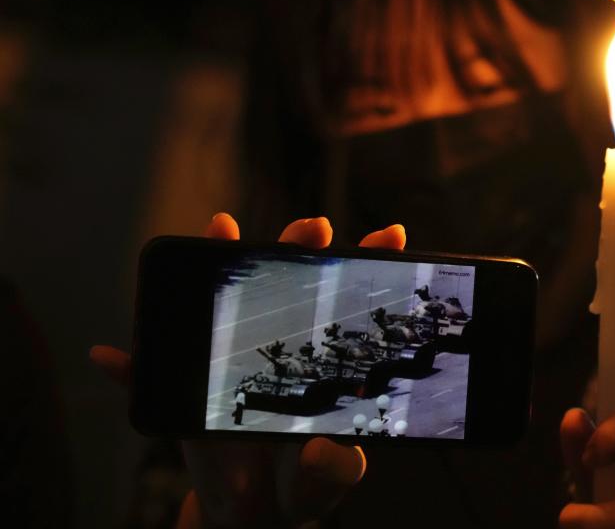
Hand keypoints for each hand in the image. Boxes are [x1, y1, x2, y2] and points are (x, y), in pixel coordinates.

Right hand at [90, 212, 406, 527]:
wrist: (253, 515)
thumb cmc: (300, 486)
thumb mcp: (325, 482)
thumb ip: (332, 469)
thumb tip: (319, 448)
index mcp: (318, 364)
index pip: (346, 306)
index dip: (367, 267)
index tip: (391, 236)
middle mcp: (276, 351)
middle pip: (288, 287)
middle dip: (299, 248)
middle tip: (314, 227)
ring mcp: (229, 366)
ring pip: (223, 306)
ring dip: (217, 265)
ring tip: (220, 228)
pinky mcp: (189, 398)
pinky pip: (153, 378)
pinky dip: (129, 370)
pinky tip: (110, 356)